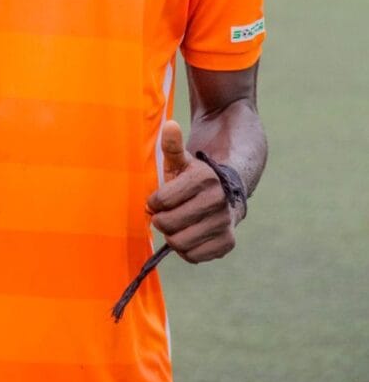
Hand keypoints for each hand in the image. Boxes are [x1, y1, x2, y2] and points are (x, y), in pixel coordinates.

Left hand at [145, 120, 238, 262]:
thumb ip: (172, 145)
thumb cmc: (195, 178)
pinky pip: (193, 256)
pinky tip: (188, 235)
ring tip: (175, 226)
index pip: (161, 200)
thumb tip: (170, 124)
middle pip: (168, 224)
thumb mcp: (182, 160)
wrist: (228, 193)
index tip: (157, 200)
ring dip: (172, 236)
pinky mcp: (227, 242)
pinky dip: (186, 250)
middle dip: (161, 220)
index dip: (154, 202)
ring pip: (179, 242)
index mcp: (203, 178)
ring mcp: (224, 222)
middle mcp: (217, 200)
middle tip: (163, 216)